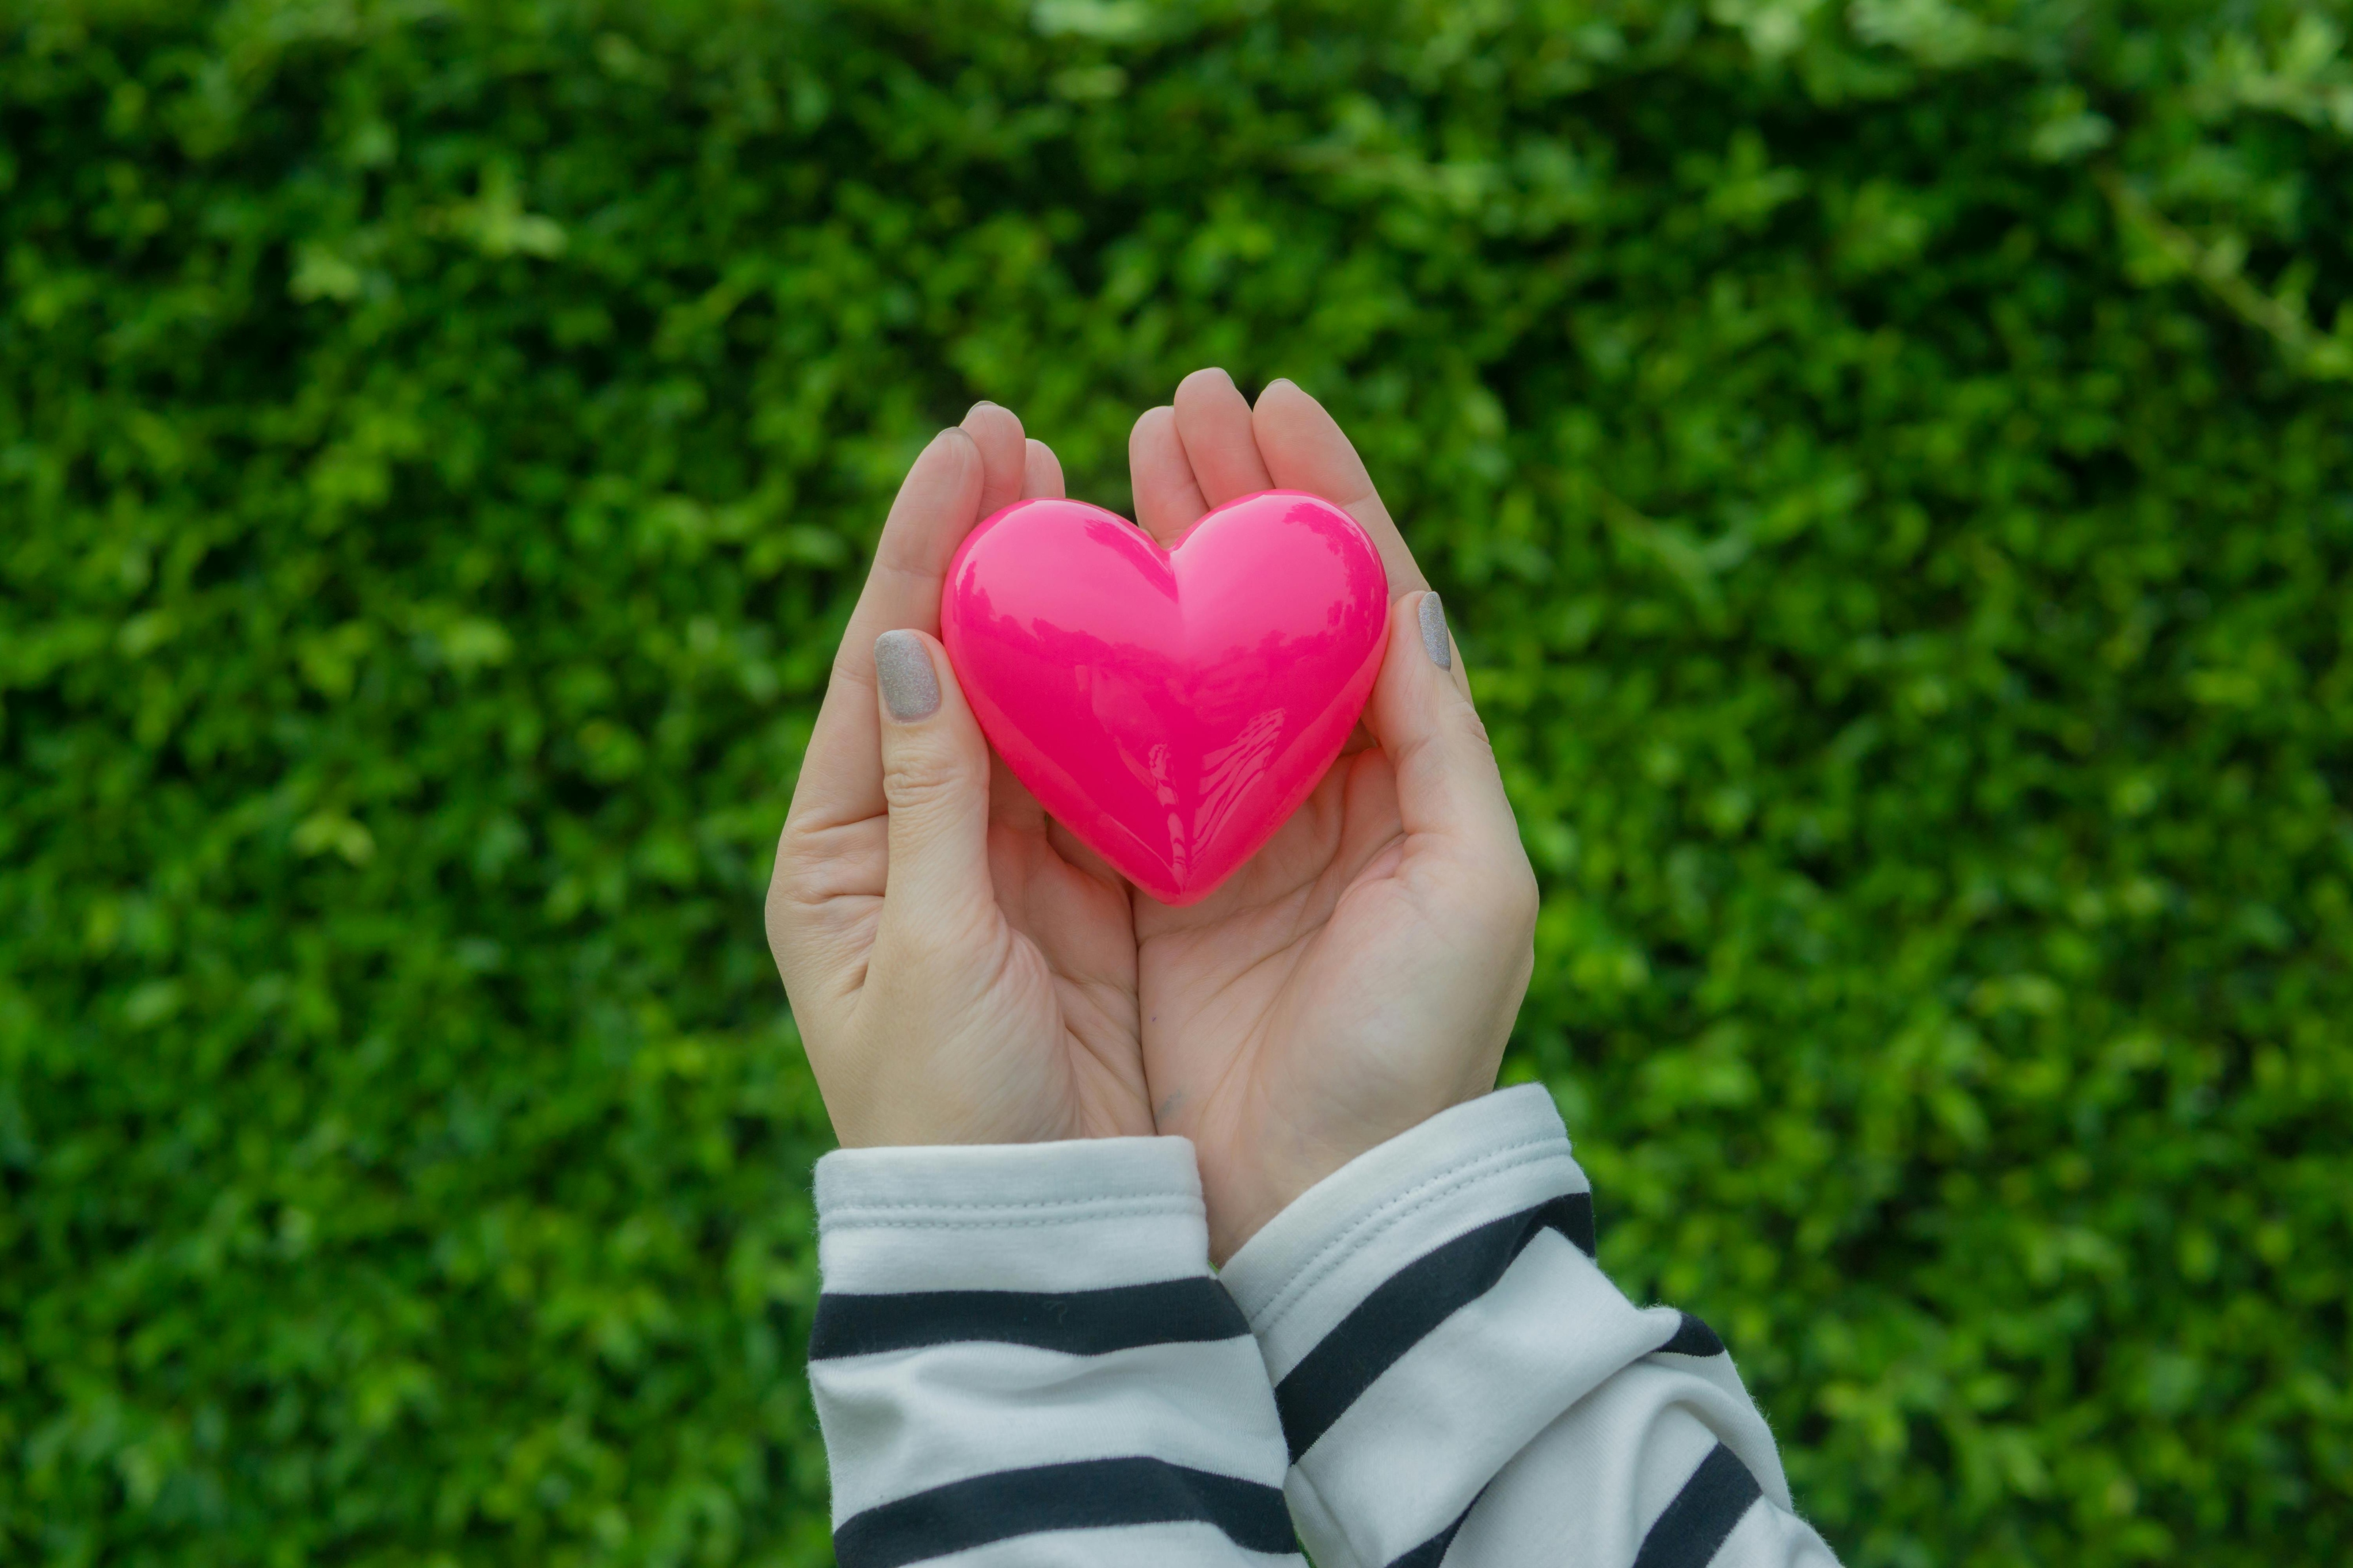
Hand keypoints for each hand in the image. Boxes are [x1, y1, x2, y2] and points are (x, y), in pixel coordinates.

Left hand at [767, 404, 1150, 1146]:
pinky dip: (1112, 691)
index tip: (961, 446)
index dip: (917, 551)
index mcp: (838, 854)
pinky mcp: (1079, 896)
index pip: (881, 669)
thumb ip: (930, 800)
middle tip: (1014, 434)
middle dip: (979, 551)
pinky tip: (1139, 617)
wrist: (1030, 1241)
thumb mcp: (933, 952)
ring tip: (1075, 491)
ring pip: (1027, 705)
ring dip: (1051, 603)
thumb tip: (906, 641)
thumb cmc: (953, 1119)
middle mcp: (911, 844)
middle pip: (950, 665)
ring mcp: (998, 865)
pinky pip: (1095, 770)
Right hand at [1128, 372, 1539, 1259]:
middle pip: (1258, 608)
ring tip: (1113, 454)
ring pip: (1178, 658)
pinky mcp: (1139, 882)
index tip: (1271, 398)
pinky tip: (1053, 594)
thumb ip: (1438, 736)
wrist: (1324, 1205)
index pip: (1356, 598)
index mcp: (1399, 775)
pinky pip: (1105, 749)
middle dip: (1222, 496)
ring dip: (1149, 554)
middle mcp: (1306, 787)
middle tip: (1174, 401)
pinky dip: (1082, 667)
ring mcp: (1217, 829)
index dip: (1316, 494)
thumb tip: (1407, 595)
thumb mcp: (1474, 885)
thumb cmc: (1415, 1050)